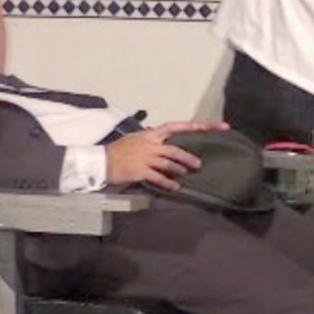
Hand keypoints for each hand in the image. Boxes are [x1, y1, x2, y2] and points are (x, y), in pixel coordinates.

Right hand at [107, 120, 227, 190]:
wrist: (100, 161)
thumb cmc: (118, 150)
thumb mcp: (136, 139)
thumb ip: (153, 140)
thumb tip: (166, 142)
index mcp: (150, 134)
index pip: (176, 126)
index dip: (195, 126)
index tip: (213, 126)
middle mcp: (150, 144)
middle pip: (175, 150)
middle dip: (188, 158)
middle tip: (199, 164)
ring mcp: (145, 157)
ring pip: (169, 163)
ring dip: (180, 169)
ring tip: (187, 173)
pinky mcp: (140, 171)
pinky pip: (158, 177)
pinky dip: (168, 182)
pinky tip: (175, 187)